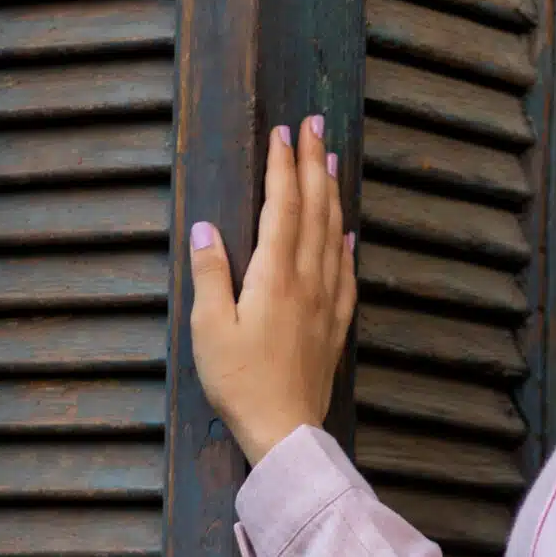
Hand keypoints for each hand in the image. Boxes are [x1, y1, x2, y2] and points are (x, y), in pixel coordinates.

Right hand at [188, 114, 357, 465]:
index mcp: (274, 276)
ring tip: (332, 161)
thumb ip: (210, 274)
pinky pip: (346, 275)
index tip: (282, 133)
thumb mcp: (209, 328)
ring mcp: (325, 303)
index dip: (282, 167)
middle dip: (314, 164)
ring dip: (332, 194)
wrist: (284, 430)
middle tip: (316, 126)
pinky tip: (348, 232)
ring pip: (334, 235)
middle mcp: (307, 282)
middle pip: (315, 210)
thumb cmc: (240, 383)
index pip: (282, 207)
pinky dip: (347, 246)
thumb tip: (207, 229)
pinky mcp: (334, 327)